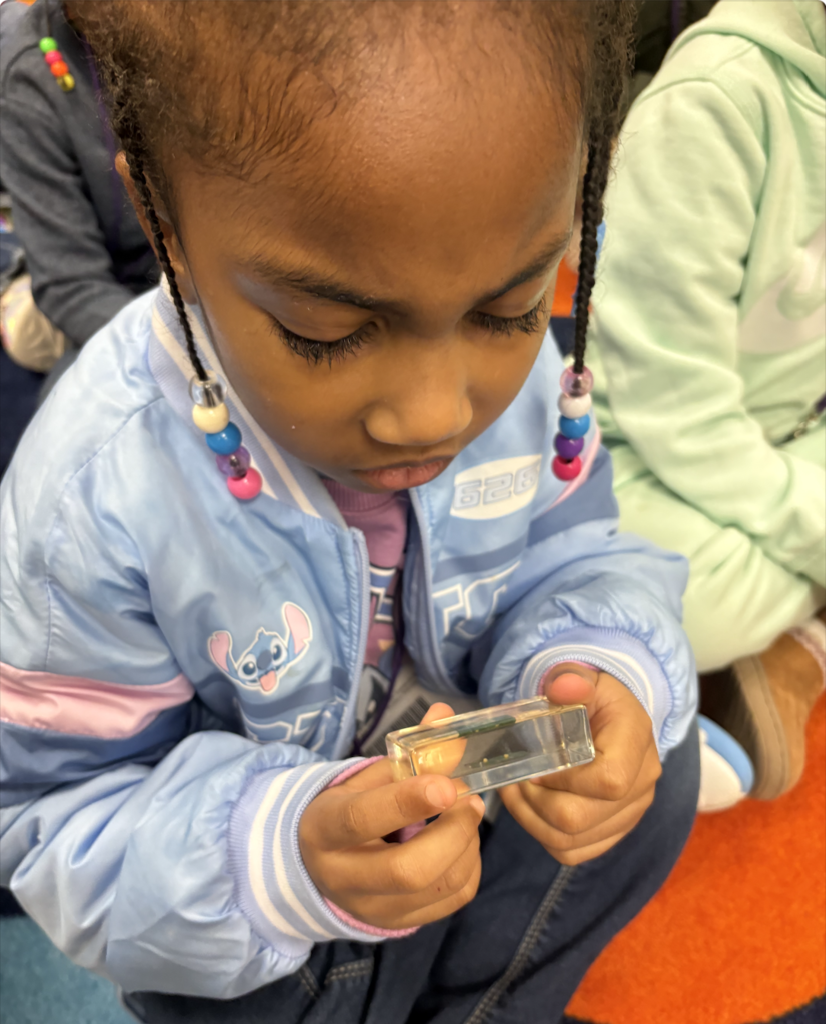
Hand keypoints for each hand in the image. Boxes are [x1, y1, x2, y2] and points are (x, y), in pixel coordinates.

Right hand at [299, 703, 484, 929]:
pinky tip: (463, 843)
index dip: (407, 801)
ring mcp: (370, 908)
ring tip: (468, 816)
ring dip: (467, 846)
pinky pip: (452, 901)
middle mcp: (341, 877)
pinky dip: (470, 867)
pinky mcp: (396, 924)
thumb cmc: (347, 809)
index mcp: (323, 829)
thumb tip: (445, 713)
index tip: (448, 785)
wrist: (318, 864)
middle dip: (453, 833)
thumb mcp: (367, 777)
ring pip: (436, 889)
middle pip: (407, 870)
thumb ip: (409, 750)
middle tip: (471, 801)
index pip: (362, 819)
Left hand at [500, 665, 660, 864]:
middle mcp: (642, 785)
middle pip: (582, 819)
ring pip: (573, 842)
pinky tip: (531, 809)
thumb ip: (571, 679)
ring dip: (532, 821)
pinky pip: (574, 852)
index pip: (607, 781)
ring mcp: (630, 813)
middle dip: (535, 803)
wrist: (610, 716)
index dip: (562, 780)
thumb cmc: (592, 697)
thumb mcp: (582, 677)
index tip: (534, 766)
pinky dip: (544, 836)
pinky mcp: (614, 830)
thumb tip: (563, 688)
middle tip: (514, 781)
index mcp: (636, 743)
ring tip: (516, 793)